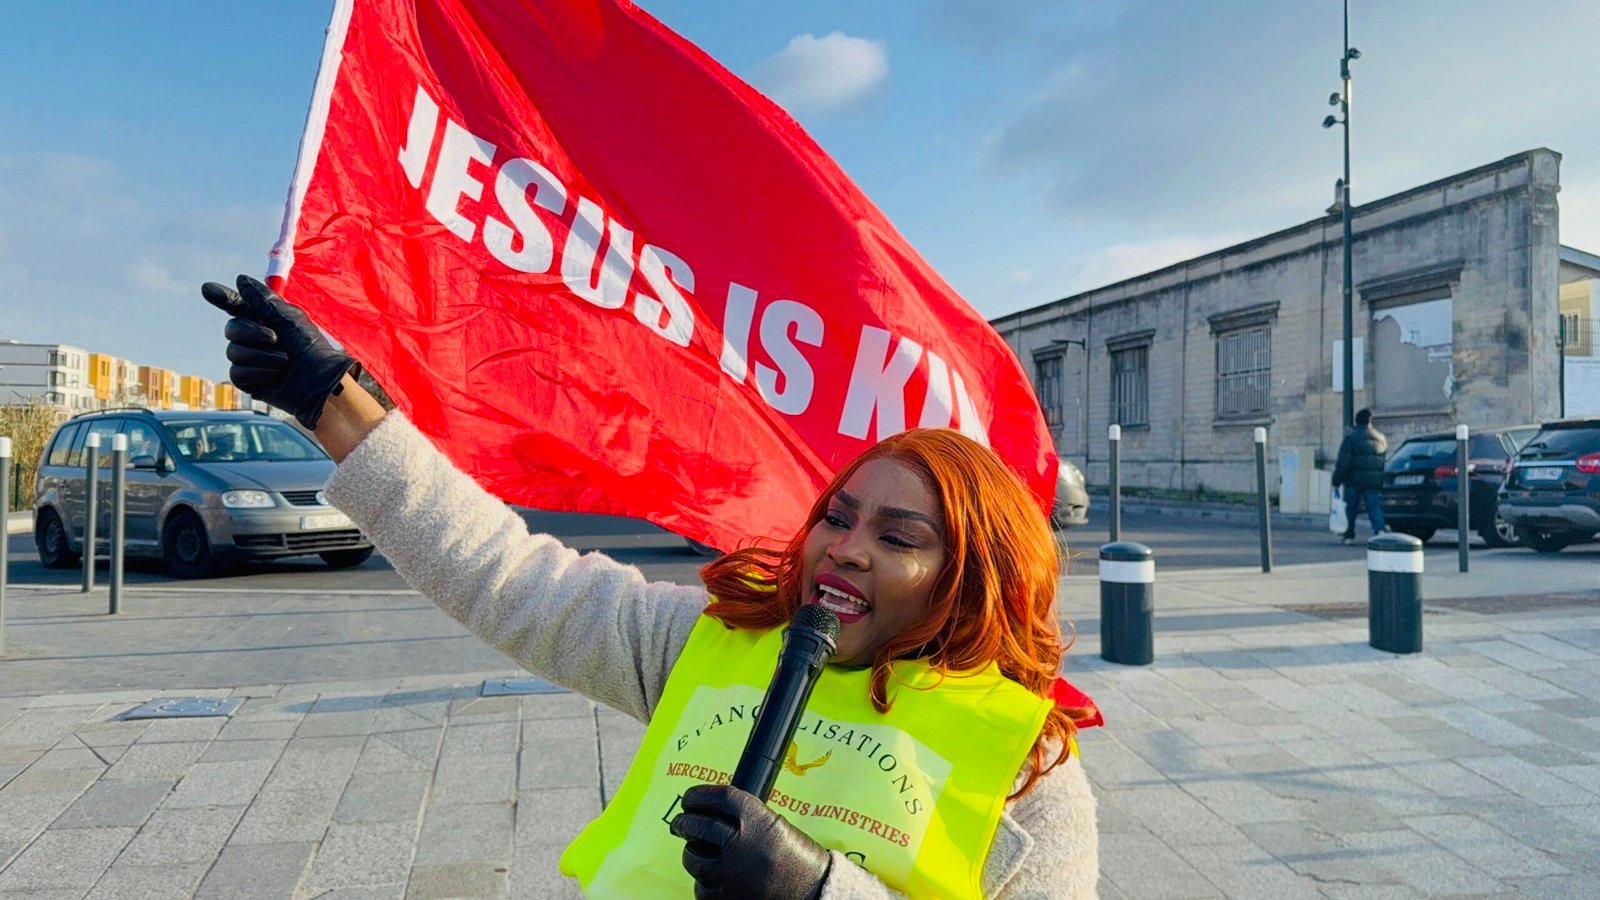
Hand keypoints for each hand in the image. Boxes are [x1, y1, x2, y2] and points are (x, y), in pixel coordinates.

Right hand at [201, 275, 358, 429]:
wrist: (320, 383)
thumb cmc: (312, 350)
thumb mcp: (290, 319)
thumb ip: (264, 301)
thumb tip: (241, 280)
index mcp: (265, 320)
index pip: (238, 306)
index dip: (222, 297)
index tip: (207, 288)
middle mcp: (254, 338)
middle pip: (232, 328)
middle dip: (252, 332)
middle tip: (274, 338)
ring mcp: (250, 359)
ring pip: (233, 351)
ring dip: (261, 355)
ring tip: (284, 361)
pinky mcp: (249, 380)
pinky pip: (237, 372)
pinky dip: (258, 372)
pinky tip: (275, 375)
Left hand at [670, 784, 829, 899]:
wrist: (815, 892)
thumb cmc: (799, 860)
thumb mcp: (778, 827)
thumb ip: (748, 819)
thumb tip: (710, 813)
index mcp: (760, 821)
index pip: (720, 798)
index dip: (700, 795)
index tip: (691, 798)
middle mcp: (744, 845)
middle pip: (700, 825)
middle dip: (685, 822)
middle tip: (681, 822)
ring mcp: (734, 875)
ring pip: (694, 859)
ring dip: (690, 853)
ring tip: (694, 851)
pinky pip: (702, 888)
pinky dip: (702, 881)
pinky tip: (707, 877)